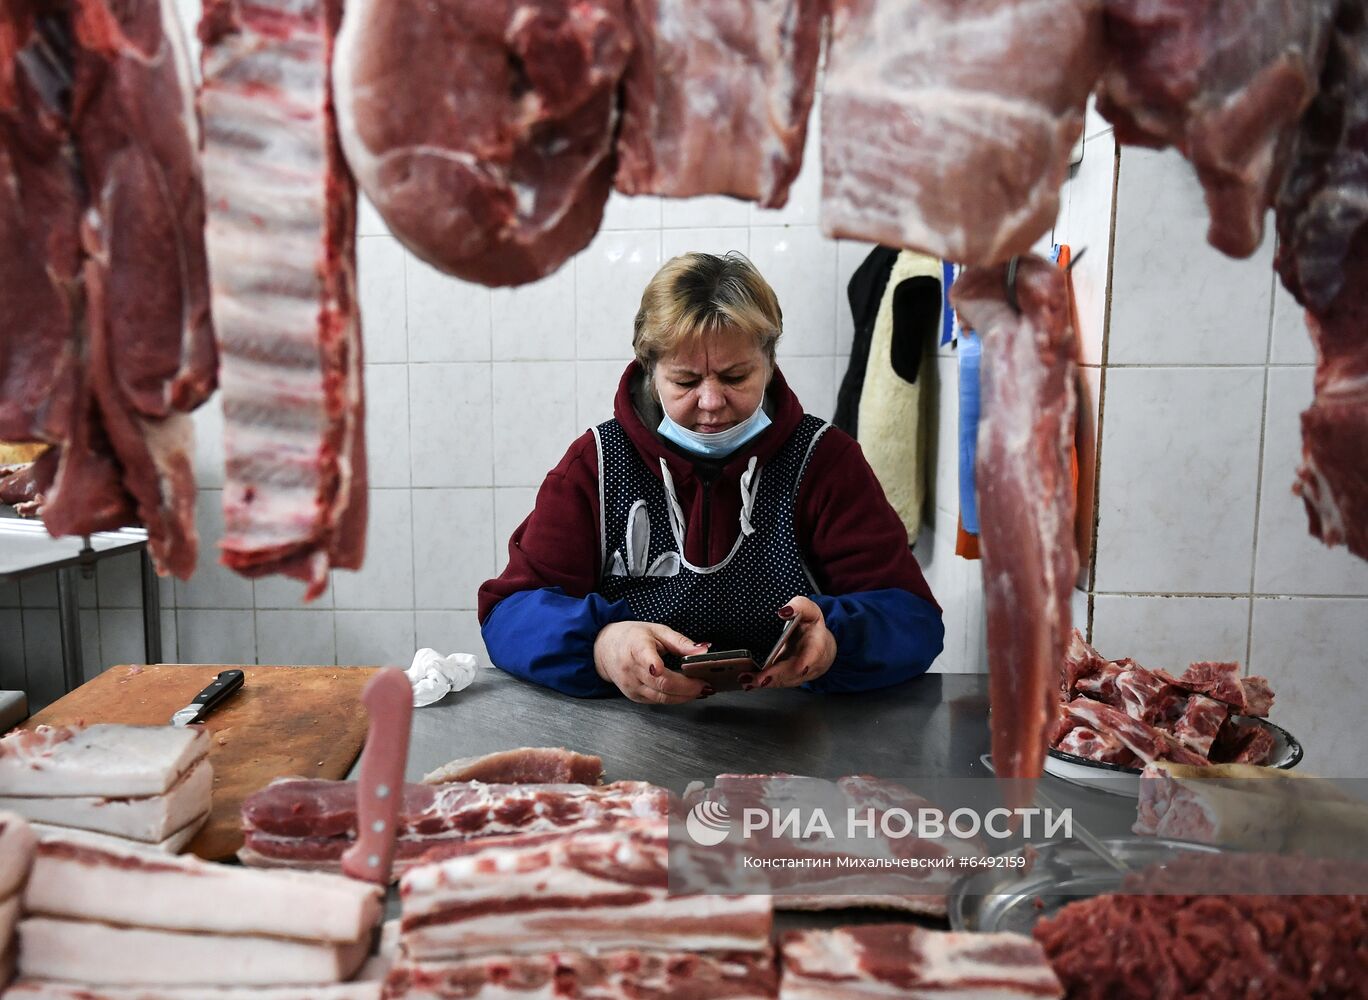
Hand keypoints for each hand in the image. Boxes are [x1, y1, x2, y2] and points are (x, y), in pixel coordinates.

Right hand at [593, 621, 710, 704]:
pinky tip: (687, 693)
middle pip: (662, 683)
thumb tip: (704, 650)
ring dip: (685, 696)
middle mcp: (631, 669)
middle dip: (688, 687)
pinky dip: (675, 698)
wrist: (604, 648)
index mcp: (636, 647)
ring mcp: (631, 685)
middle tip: (706, 684)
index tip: (658, 668)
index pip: (644, 657)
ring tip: (701, 689)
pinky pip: (659, 701)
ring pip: (662, 697)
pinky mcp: (634, 696)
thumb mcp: (657, 631)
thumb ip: (681, 642)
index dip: (652, 664)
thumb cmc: (632, 637)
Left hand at [752, 596, 834, 689]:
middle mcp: (811, 662)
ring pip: (786, 680)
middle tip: (760, 678)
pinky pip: (778, 682)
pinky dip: (764, 683)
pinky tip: (749, 683)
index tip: (799, 667)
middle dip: (778, 675)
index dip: (806, 661)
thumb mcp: (808, 610)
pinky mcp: (790, 678)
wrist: (820, 644)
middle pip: (795, 671)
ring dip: (768, 682)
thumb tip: (783, 611)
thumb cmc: (811, 625)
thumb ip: (798, 606)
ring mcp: (801, 673)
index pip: (814, 652)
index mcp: (817, 642)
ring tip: (749, 680)